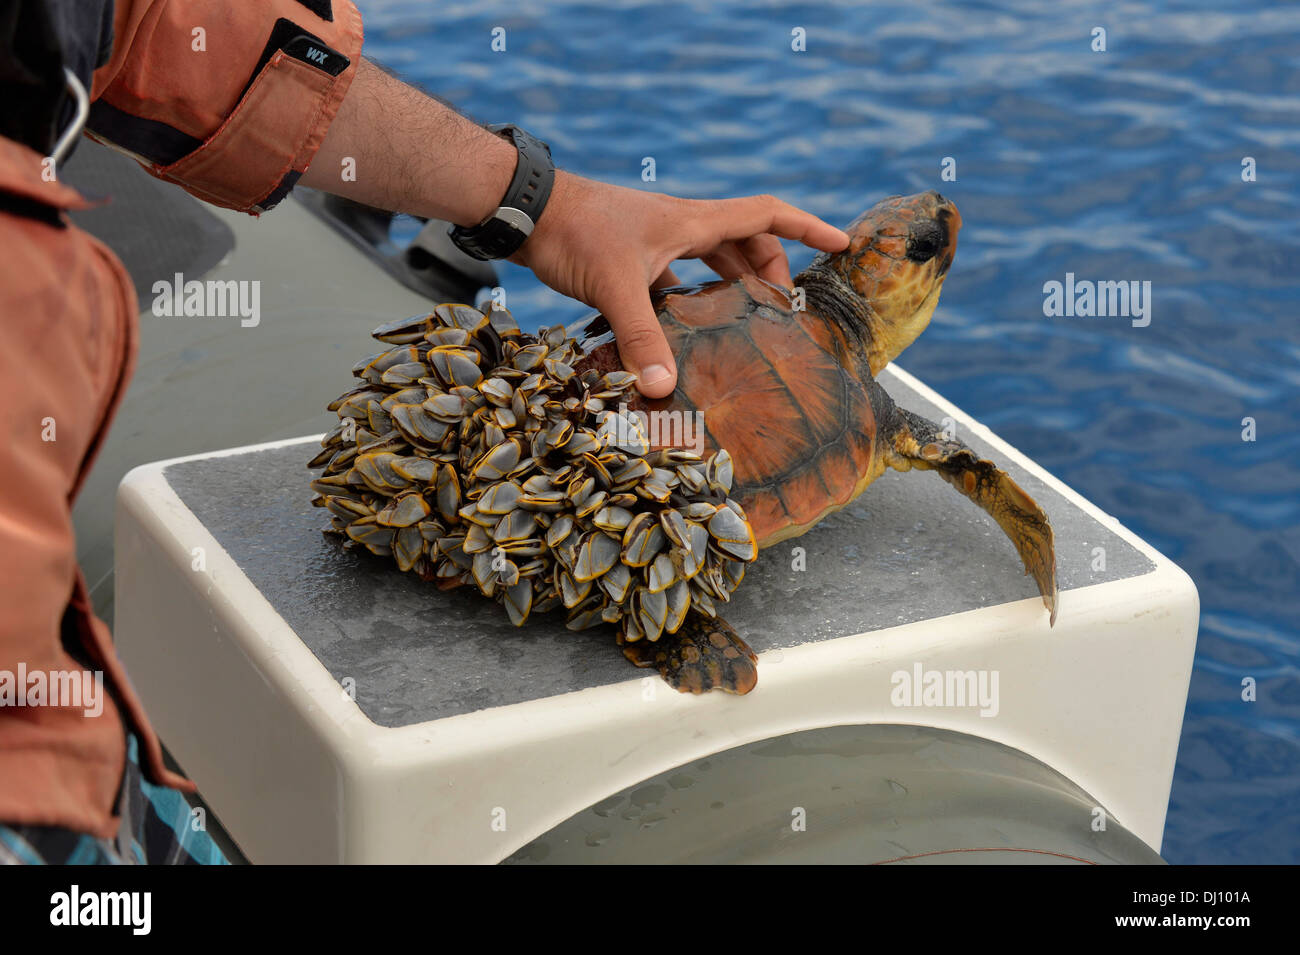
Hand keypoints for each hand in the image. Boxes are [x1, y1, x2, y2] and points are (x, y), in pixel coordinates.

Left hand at [513, 171, 849, 397]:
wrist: (525, 209)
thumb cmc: (574, 232)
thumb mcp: (614, 287)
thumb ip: (643, 338)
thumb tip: (669, 388)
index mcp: (693, 222)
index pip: (767, 215)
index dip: (808, 228)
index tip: (841, 245)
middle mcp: (681, 226)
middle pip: (745, 242)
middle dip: (771, 271)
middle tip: (783, 309)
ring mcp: (656, 240)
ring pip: (710, 258)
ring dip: (732, 283)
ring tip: (745, 320)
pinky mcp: (631, 256)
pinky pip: (676, 276)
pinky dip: (689, 298)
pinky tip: (683, 328)